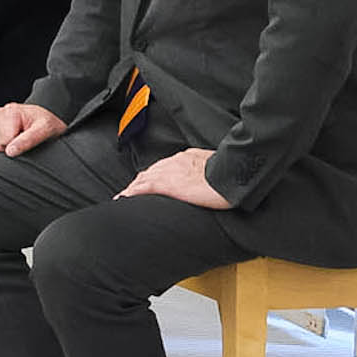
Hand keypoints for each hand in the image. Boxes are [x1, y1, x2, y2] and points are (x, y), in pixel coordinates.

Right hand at [0, 102, 66, 156]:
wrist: (48, 119)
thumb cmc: (49, 123)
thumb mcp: (46, 130)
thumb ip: (28, 140)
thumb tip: (10, 151)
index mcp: (11, 111)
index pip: (5, 139)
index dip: (18, 145)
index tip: (29, 138)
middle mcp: (1, 113)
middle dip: (11, 146)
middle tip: (26, 138)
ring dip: (8, 147)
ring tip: (22, 138)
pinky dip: (5, 146)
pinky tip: (16, 139)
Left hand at [116, 146, 232, 209]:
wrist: (234, 175)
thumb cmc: (232, 174)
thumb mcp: (218, 167)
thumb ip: (208, 170)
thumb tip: (211, 178)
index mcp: (186, 157)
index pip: (164, 166)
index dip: (154, 175)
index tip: (148, 182)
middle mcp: (174, 162)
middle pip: (150, 171)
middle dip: (140, 182)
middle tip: (131, 192)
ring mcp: (169, 172)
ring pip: (143, 178)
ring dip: (132, 188)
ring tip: (123, 197)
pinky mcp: (167, 184)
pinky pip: (142, 188)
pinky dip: (131, 193)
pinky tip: (123, 198)